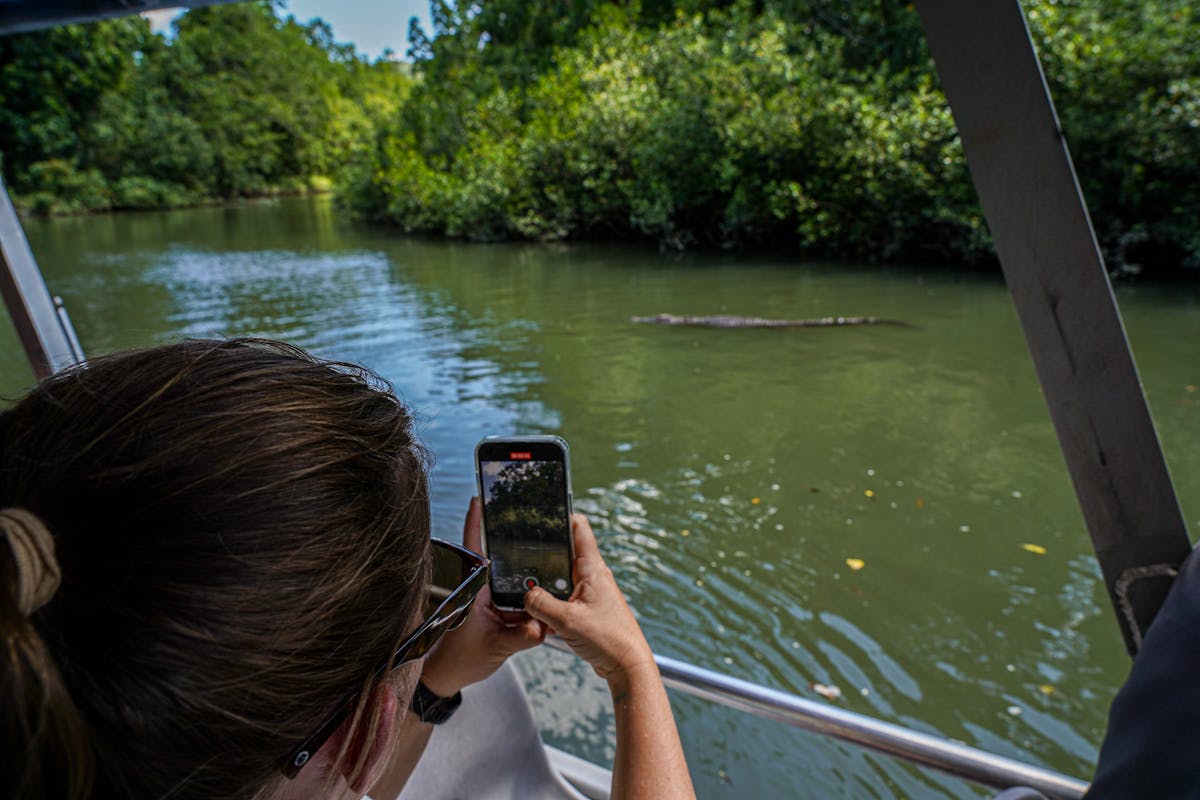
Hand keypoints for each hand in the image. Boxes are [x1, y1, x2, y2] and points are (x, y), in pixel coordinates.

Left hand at [419, 497, 546, 696]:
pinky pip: (518, 598)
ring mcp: (490, 599)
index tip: (480, 497)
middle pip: (498, 556)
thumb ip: (520, 637)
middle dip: (514, 540)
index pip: (474, 549)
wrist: (451, 676)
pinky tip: (548, 595)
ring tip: (549, 557)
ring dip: (527, 573)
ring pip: (512, 578)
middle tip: (533, 519)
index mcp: (474, 588)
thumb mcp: (495, 647)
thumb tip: (541, 625)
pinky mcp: (499, 611)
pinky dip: (532, 598)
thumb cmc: (462, 659)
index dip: (476, 522)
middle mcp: (482, 589)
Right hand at [524, 514, 654, 688]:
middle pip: (565, 551)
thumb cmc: (608, 640)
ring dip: (546, 580)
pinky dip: (551, 600)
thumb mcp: (566, 620)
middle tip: (522, 548)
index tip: (542, 509)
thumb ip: (541, 603)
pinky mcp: (587, 608)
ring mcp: (590, 592)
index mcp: (593, 569)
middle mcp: (593, 576)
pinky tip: (538, 610)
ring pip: (562, 576)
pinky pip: (563, 596)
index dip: (562, 515)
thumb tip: (525, 594)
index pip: (579, 528)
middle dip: (545, 550)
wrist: (627, 666)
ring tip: (526, 582)